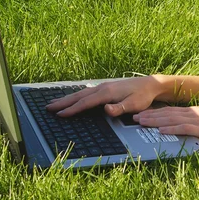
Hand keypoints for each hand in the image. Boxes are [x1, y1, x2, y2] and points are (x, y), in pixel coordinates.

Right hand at [46, 76, 163, 116]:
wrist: (150, 84)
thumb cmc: (143, 96)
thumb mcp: (134, 104)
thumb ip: (119, 108)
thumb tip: (106, 109)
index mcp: (107, 93)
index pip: (85, 103)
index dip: (72, 109)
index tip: (60, 115)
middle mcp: (102, 88)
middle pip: (79, 96)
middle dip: (63, 102)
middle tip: (48, 108)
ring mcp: (103, 87)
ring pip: (81, 93)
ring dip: (67, 98)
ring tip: (55, 103)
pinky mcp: (106, 88)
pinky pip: (86, 92)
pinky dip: (76, 96)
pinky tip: (73, 98)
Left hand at [133, 106, 198, 140]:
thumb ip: (196, 125)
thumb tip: (183, 129)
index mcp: (194, 112)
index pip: (170, 111)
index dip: (155, 112)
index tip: (141, 114)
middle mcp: (193, 114)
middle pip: (167, 113)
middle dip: (150, 115)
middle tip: (134, 117)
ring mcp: (198, 120)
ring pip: (172, 119)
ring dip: (156, 120)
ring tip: (142, 121)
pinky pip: (185, 128)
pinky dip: (172, 128)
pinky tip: (161, 130)